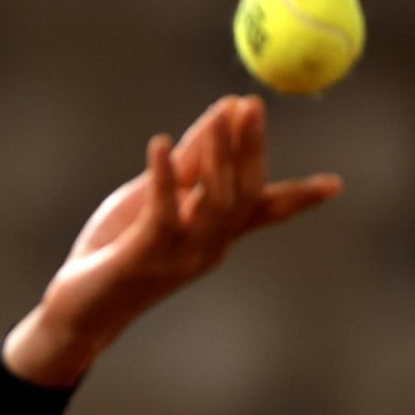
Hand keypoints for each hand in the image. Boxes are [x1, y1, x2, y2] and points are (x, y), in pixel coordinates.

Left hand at [2, 95, 343, 386]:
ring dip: (219, 156)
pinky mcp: (143, 257)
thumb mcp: (152, 198)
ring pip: (215, 205)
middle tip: (253, 105)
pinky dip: (164, 176)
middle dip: (252, 150)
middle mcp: (206, 249)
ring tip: (220, 115)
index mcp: (213, 237)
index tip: (337, 185)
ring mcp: (178, 256)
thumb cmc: (113, 252)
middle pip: (244, 197)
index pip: (262, 215)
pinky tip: (160, 143)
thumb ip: (187, 164)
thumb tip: (223, 113)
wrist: (77, 309)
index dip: (299, 199)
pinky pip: (163, 213)